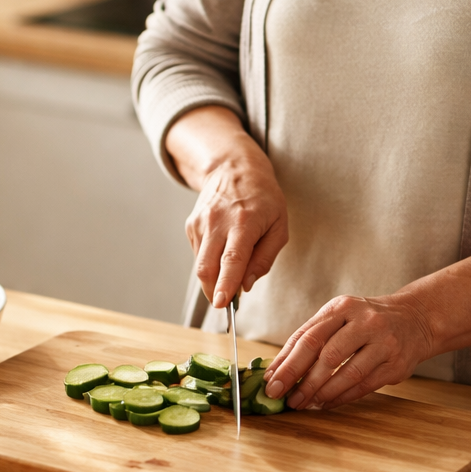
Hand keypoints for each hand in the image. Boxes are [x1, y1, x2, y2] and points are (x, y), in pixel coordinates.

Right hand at [165, 106, 287, 307]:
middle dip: (214, 292)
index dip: (226, 283)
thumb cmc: (264, 198)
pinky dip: (210, 264)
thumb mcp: (279, 226)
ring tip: (230, 273)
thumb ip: (265, 258)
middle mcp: (218, 222)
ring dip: (213, 279)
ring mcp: (200, 223)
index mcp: (244, 222)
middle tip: (226, 303)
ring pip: (200, 265)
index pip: (232, 259)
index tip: (221, 304)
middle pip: (208, 267)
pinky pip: (198, 256)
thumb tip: (247, 285)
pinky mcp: (191, 226)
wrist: (233, 168)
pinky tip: (222, 251)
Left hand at [264, 293, 435, 410]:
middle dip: (299, 379)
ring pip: (346, 373)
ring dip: (320, 392)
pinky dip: (341, 397)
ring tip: (302, 403)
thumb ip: (312, 337)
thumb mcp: (340, 316)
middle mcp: (365, 322)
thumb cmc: (365, 321)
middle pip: (326, 354)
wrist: (415, 319)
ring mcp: (384, 343)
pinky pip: (364, 386)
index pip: (308, 336)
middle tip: (281, 396)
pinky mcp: (396, 365)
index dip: (286, 361)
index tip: (270, 380)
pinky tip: (325, 403)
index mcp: (343, 307)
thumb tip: (278, 368)